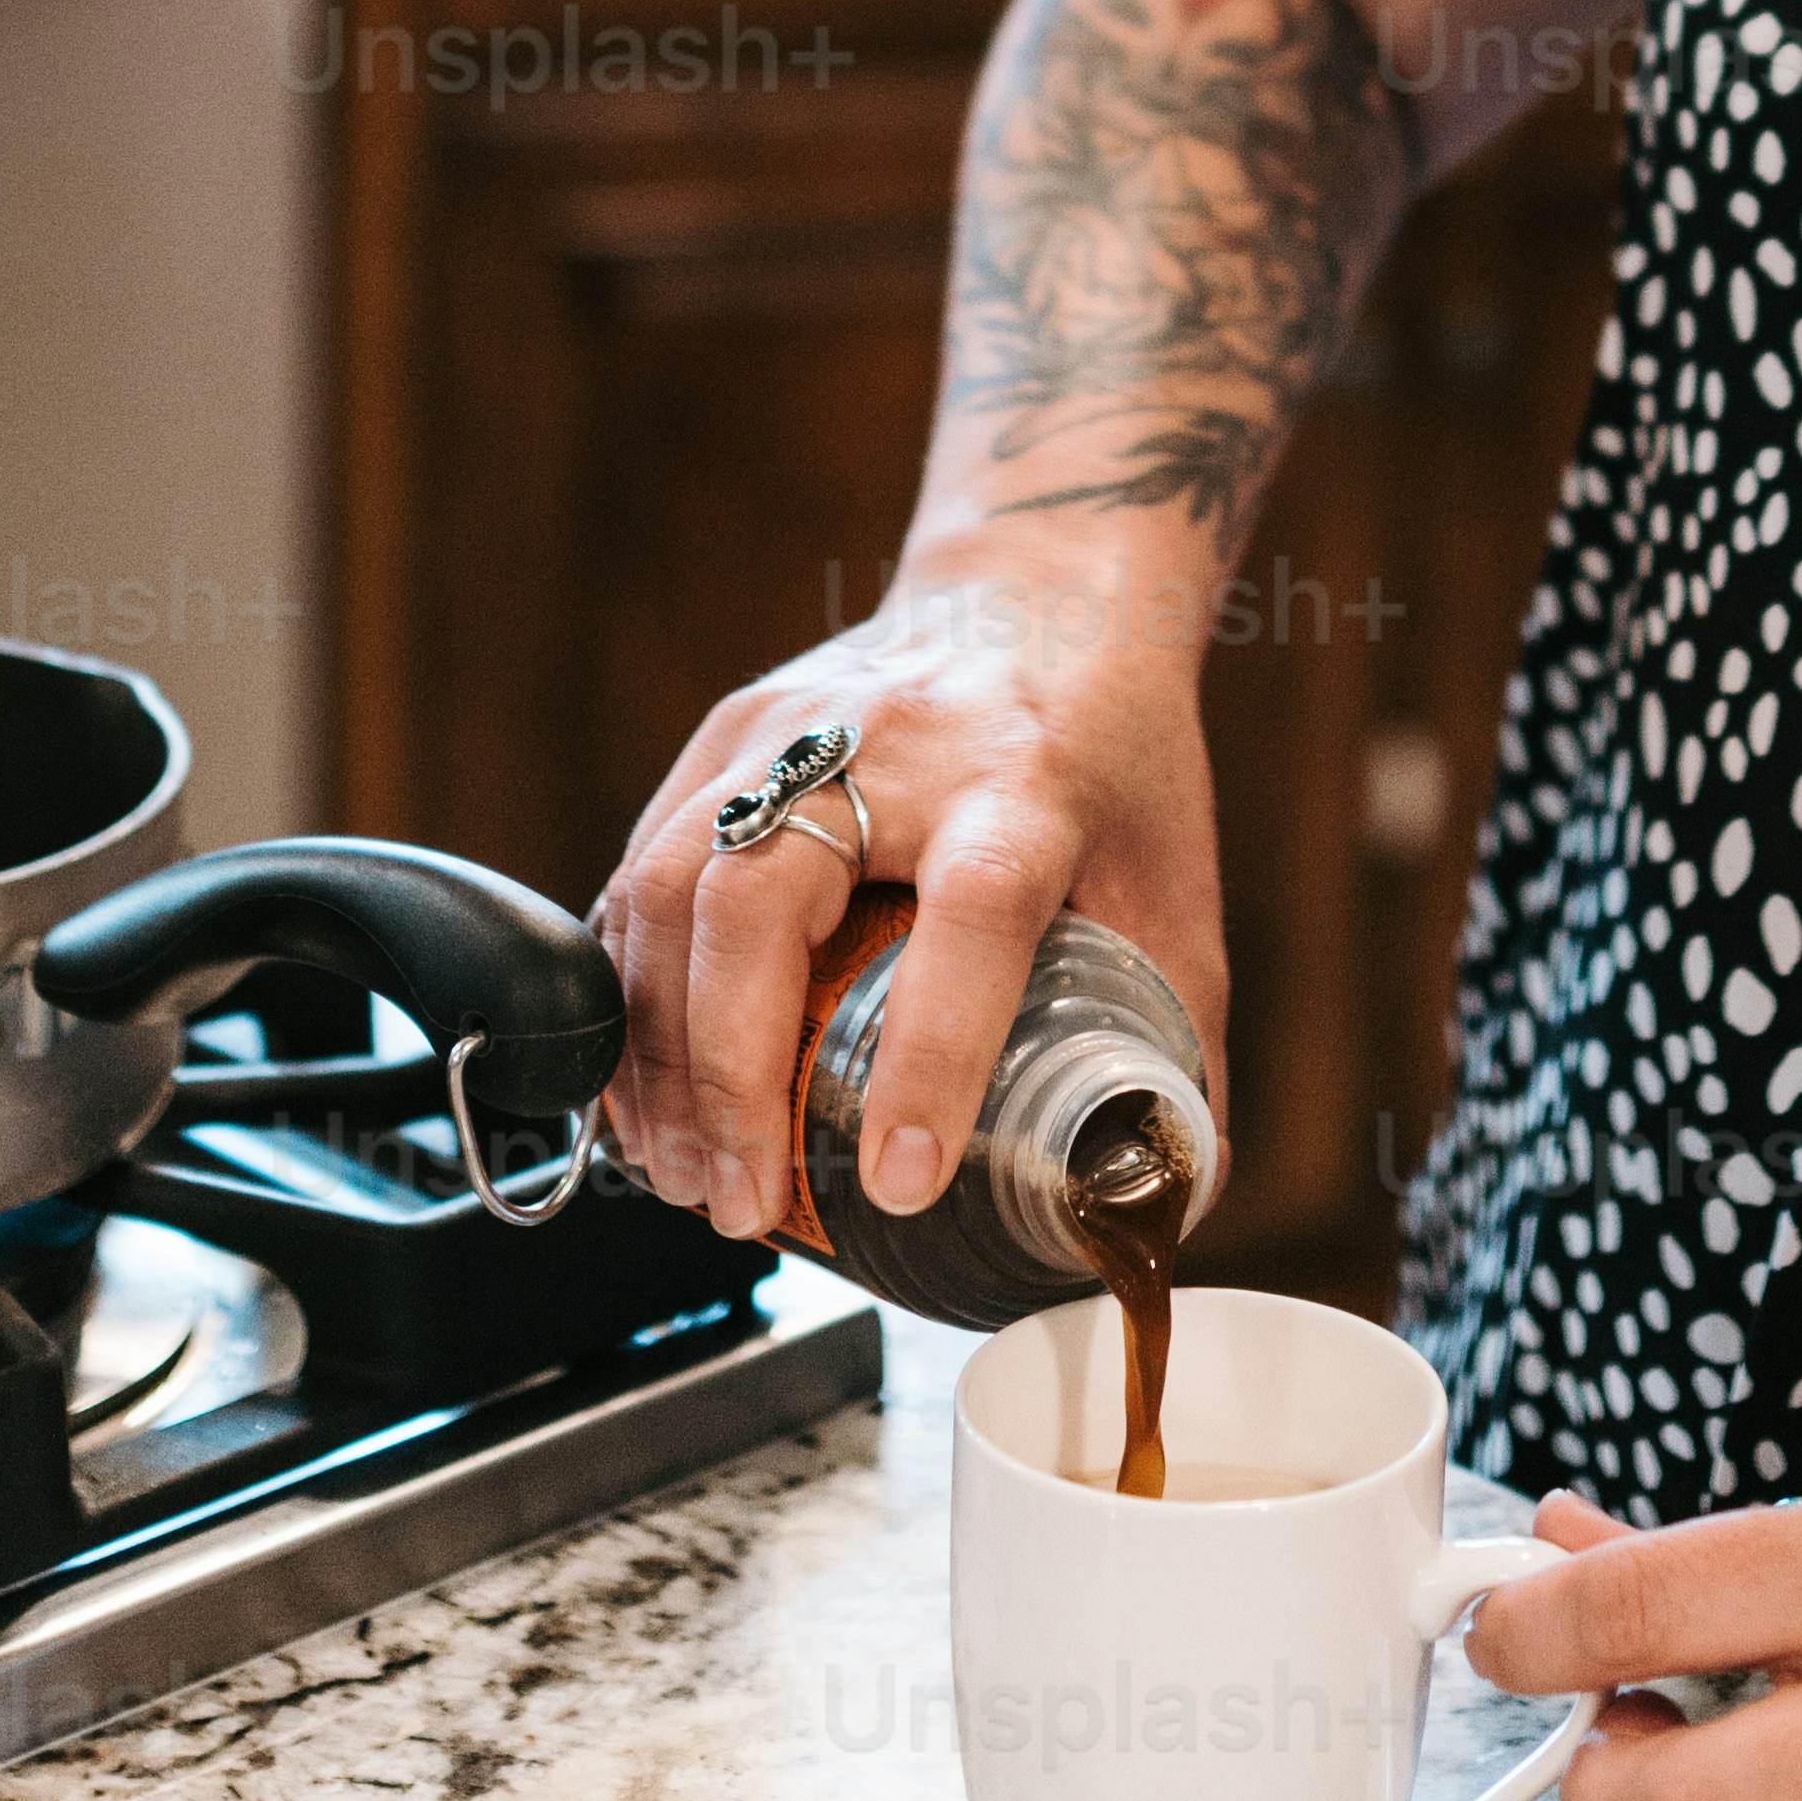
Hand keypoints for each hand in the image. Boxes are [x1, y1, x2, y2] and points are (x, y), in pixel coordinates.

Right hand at [592, 536, 1228, 1244]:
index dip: (929, 1059)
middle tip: (739, 1200)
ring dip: (659, 1053)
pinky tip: (645, 1089)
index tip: (896, 1183)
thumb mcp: (1174, 886)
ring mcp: (787, 729)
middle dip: (729, 1075)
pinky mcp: (724, 735)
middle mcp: (891, 746)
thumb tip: (1158, 1210)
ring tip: (683, 1172)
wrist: (1040, 591)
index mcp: (1024, 787)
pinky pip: (639, 873)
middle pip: (764, 897)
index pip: (971, 918)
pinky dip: (627, 996)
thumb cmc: (1109, 752)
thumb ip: (1173, 1043)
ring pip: (672, 886)